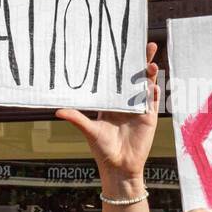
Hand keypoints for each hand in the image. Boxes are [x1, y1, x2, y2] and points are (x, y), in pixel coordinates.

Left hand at [56, 43, 158, 187]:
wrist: (119, 167)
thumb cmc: (102, 149)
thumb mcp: (89, 131)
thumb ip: (77, 119)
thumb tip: (58, 111)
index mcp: (111, 101)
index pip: (116, 77)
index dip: (120, 63)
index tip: (121, 47)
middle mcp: (125, 102)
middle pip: (134, 76)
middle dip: (140, 61)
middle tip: (145, 44)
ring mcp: (138, 109)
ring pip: (146, 86)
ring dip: (150, 74)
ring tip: (151, 63)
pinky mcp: (148, 118)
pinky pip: (153, 102)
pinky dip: (154, 93)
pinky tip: (153, 85)